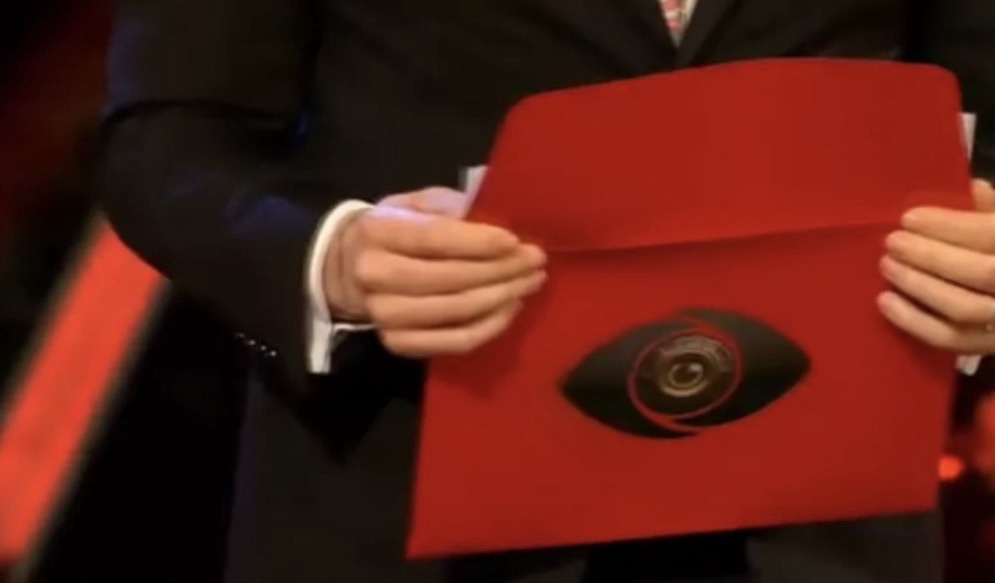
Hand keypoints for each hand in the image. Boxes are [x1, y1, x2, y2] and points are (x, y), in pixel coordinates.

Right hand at [324, 187, 545, 357]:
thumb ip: (454, 207)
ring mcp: (384, 315)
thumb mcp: (416, 204)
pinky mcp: (397, 343)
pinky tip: (510, 307)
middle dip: (502, 270)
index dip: (479, 242)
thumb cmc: (395, 229)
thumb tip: (502, 217)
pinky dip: (490, 326)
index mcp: (378, 231)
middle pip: (450, 278)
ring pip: (456, 311)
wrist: (348, 268)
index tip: (516, 241)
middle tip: (536, 261)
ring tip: (530, 282)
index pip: (435, 239)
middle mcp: (374, 275)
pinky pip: (455, 341)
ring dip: (502, 298)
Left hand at [879, 179, 994, 352]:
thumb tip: (973, 188)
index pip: (992, 234)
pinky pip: (951, 340)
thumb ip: (992, 210)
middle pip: (982, 272)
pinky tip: (885, 302)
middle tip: (892, 242)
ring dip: (918, 286)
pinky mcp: (988, 345)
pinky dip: (913, 321)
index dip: (950, 225)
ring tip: (886, 266)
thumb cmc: (994, 248)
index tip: (910, 218)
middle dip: (931, 255)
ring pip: (964, 308)